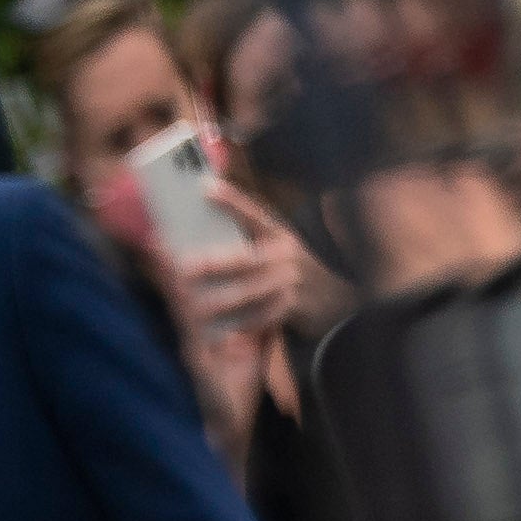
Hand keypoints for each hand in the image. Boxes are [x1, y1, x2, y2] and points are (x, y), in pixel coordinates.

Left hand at [175, 176, 310, 358]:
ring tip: (196, 307)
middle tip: (183, 269)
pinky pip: (264, 317)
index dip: (231, 201)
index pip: (253, 214)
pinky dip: (243, 325)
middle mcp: (286, 254)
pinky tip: (223, 331)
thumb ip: (253, 236)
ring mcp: (292, 281)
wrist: (338, 298)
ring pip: (251, 292)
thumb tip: (210, 216)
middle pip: (245, 259)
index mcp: (278, 234)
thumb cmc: (295, 269)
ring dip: (222, 301)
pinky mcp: (296, 307)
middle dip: (213, 264)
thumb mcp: (280, 246)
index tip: (206, 189)